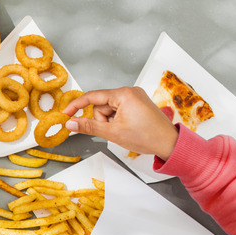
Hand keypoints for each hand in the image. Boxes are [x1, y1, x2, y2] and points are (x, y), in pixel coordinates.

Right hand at [62, 87, 178, 159]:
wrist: (169, 143)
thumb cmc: (146, 137)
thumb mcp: (112, 133)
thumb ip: (88, 126)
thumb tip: (70, 123)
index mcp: (124, 94)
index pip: (93, 96)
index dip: (77, 105)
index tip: (66, 113)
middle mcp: (129, 91)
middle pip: (101, 104)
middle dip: (102, 120)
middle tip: (113, 131)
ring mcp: (134, 97)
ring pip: (109, 109)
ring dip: (110, 121)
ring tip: (122, 131)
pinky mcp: (137, 104)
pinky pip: (118, 110)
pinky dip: (117, 120)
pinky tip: (126, 128)